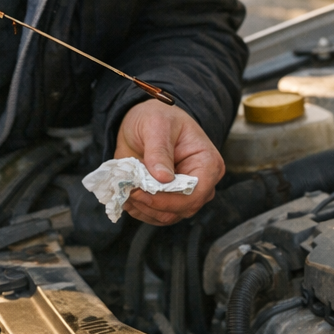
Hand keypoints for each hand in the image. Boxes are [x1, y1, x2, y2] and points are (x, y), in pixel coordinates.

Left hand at [116, 99, 223, 224]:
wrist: (145, 120)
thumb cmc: (158, 117)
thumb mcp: (156, 125)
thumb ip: (159, 151)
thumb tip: (164, 178)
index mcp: (208, 164)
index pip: (195, 193)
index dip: (167, 199)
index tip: (141, 191)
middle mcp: (200, 184)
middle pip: (181, 209)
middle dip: (151, 204)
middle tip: (129, 190)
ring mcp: (184, 194)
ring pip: (166, 216)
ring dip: (142, 208)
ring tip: (125, 190)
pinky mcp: (168, 200)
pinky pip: (155, 215)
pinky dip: (138, 209)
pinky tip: (127, 196)